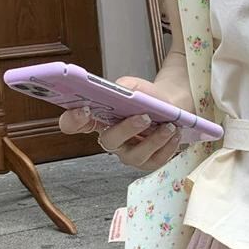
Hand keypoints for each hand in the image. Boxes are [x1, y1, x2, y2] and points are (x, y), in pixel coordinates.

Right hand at [57, 76, 180, 174]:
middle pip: (108, 141)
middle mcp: (110, 140)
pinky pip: (155, 160)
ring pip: (134, 155)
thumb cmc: (147, 97)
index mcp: (98, 119)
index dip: (73, 120)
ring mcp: (129, 154)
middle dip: (126, 129)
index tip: (84, 109)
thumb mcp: (134, 86)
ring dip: (153, 140)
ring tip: (168, 126)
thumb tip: (120, 91)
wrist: (171, 107)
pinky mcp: (148, 163)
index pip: (73, 124)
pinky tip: (175, 133)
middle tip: (143, 116)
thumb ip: (124, 87)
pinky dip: (167, 146)